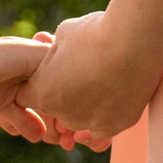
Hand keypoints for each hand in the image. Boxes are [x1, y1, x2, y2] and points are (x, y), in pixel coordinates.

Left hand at [16, 10, 162, 150]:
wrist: (135, 39)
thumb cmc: (96, 32)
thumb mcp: (64, 35)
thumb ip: (54, 53)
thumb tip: (55, 53)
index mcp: (44, 93)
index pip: (28, 95)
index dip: (39, 82)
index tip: (52, 69)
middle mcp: (64, 114)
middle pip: (55, 110)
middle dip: (63, 95)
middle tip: (81, 72)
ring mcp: (91, 122)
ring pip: (79, 122)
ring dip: (84, 108)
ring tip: (100, 81)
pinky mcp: (118, 125)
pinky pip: (104, 130)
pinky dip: (105, 117)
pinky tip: (112, 97)